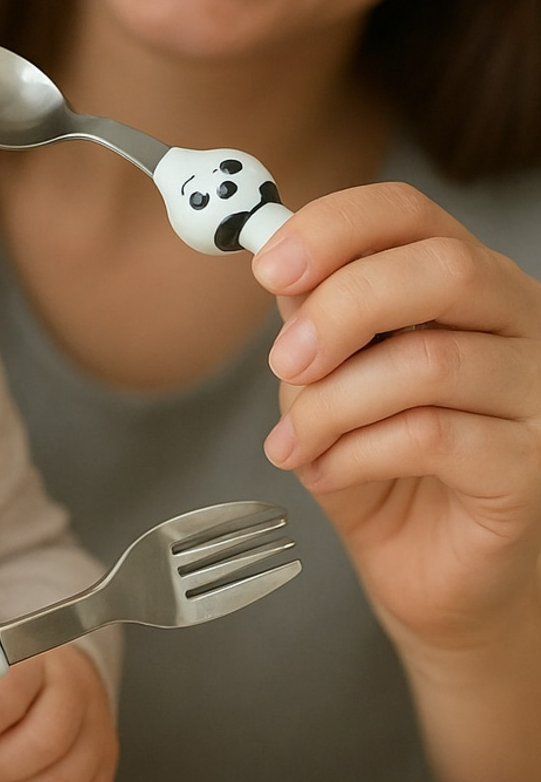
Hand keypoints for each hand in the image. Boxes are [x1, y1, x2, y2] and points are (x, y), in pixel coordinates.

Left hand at [254, 182, 540, 656]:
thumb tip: (280, 266)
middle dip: (341, 309)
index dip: (333, 227)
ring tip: (294, 440)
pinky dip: (357, 452)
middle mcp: (516, 320)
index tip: (268, 266)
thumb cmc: (382, 460)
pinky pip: (433, 437)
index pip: (409, 213)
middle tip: (284, 361)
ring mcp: (534, 390)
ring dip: (334, 403)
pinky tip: (328, 472)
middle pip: (441, 270)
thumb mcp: (329, 376)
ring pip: (428, 362)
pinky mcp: (528, 464)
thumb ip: (313, 317)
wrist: (427, 567)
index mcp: (463, 278)